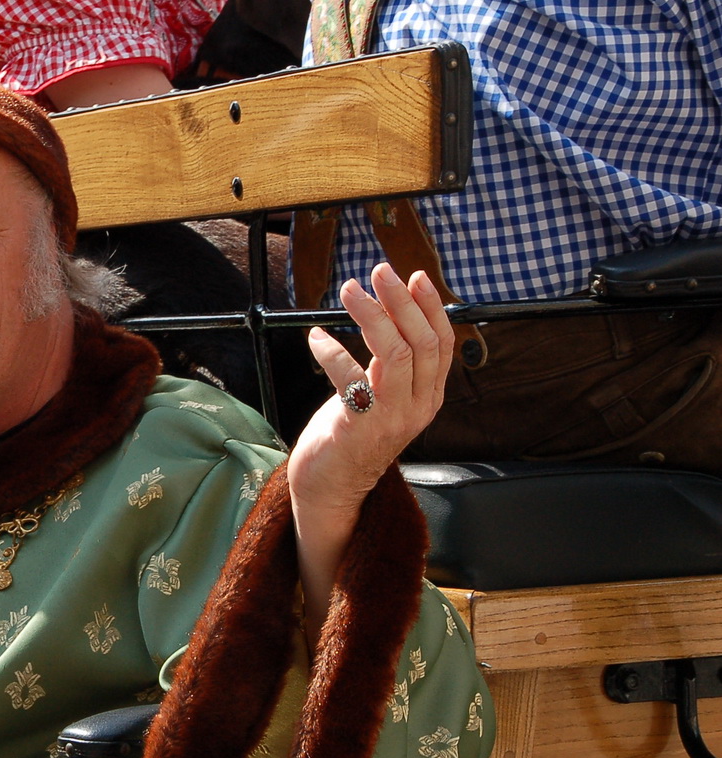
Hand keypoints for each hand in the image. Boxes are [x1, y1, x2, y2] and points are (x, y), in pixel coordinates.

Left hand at [288, 264, 452, 513]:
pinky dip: (331, 351)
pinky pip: (350, 378)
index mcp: (429, 397)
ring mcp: (392, 418)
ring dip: (371, 316)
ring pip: (394, 354)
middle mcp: (418, 407)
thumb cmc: (352, 434)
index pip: (442, 344)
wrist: (331, 487)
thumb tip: (389, 311)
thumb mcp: (383, 395)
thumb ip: (393, 363)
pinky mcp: (360, 426)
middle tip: (380, 271)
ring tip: (350, 289)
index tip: (415, 276)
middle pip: (421, 342)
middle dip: (402, 301)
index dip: (431, 308)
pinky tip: (315, 336)